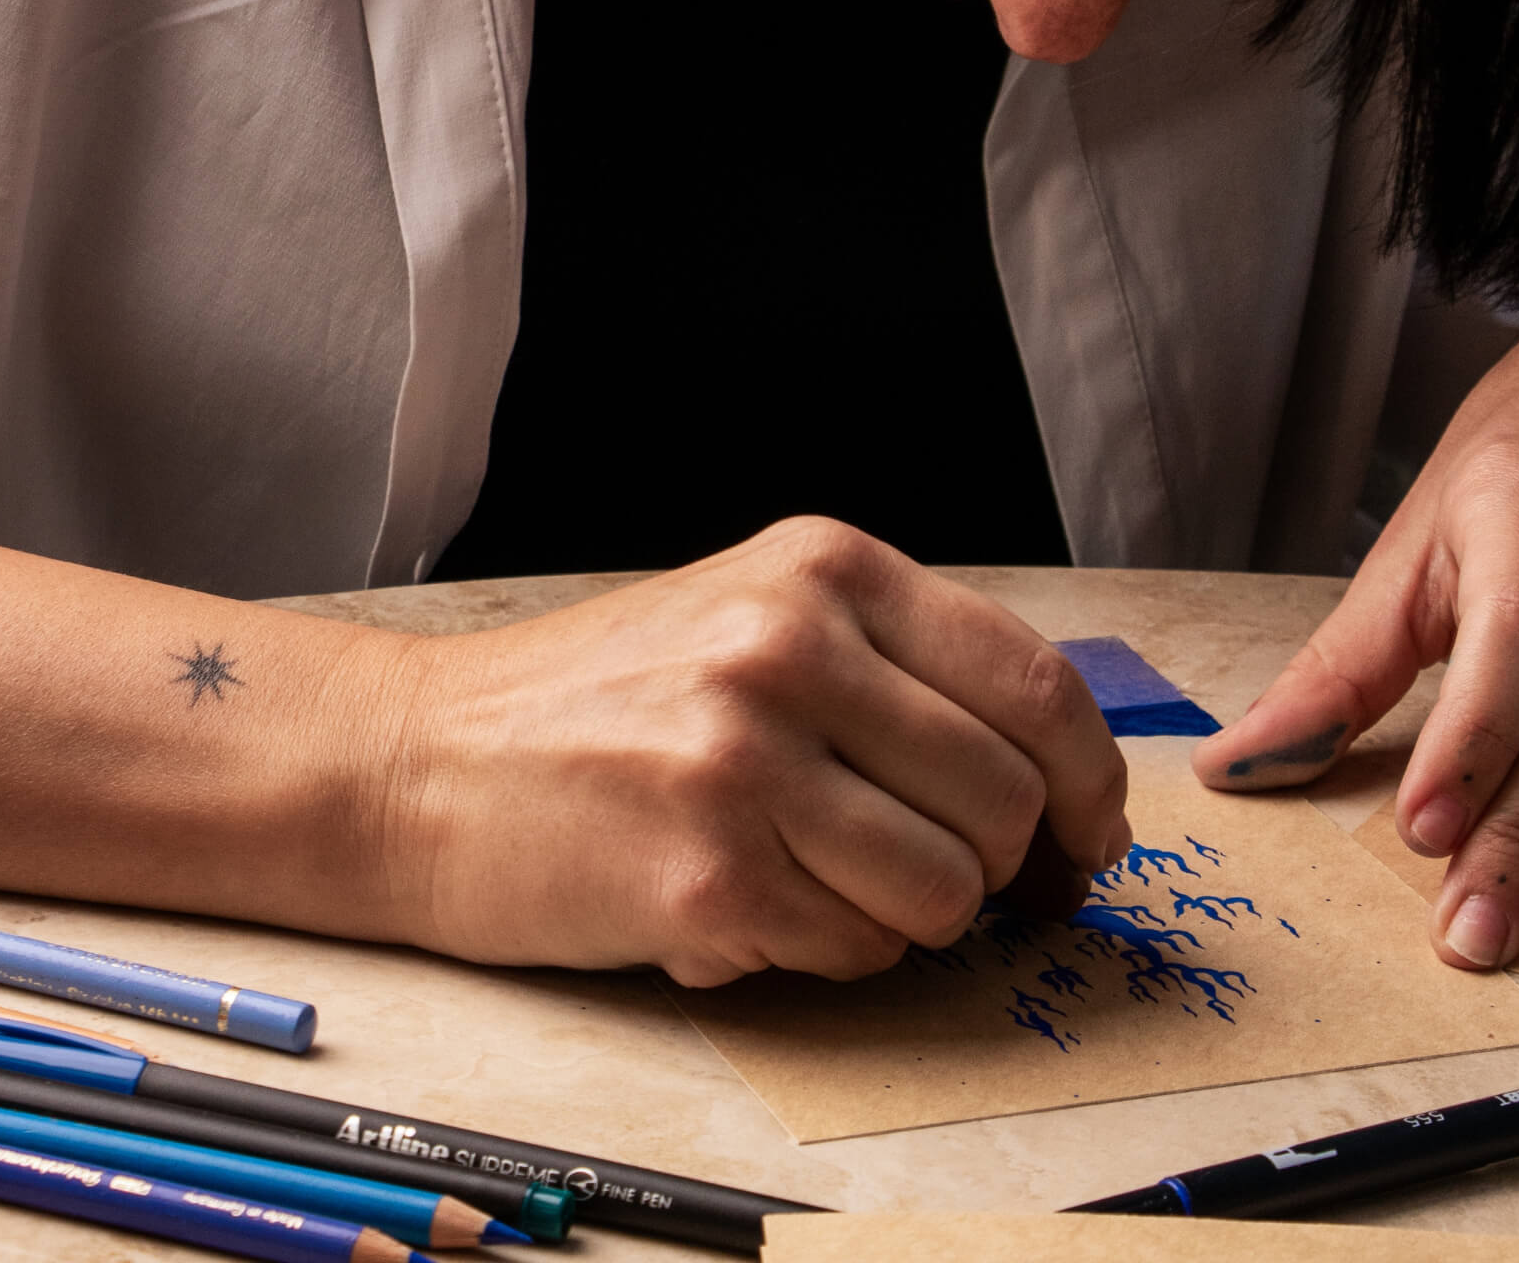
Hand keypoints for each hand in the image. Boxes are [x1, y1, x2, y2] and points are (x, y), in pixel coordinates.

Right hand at [383, 518, 1130, 984]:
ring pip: (944, 891)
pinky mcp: (703, 876)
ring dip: (913, 918)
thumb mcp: (760, 614)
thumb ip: (900, 666)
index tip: (1089, 835)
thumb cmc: (609, 698)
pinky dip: (830, 951)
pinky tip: (756, 907)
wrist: (427, 761)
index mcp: (825, 568)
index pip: (1034, 681)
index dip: (1091, 778)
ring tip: (833, 885)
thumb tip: (1057, 776)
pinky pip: (855, 950)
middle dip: (1005, 866)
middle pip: (1006, 796)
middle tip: (963, 885)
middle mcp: (791, 646)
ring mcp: (744, 760)